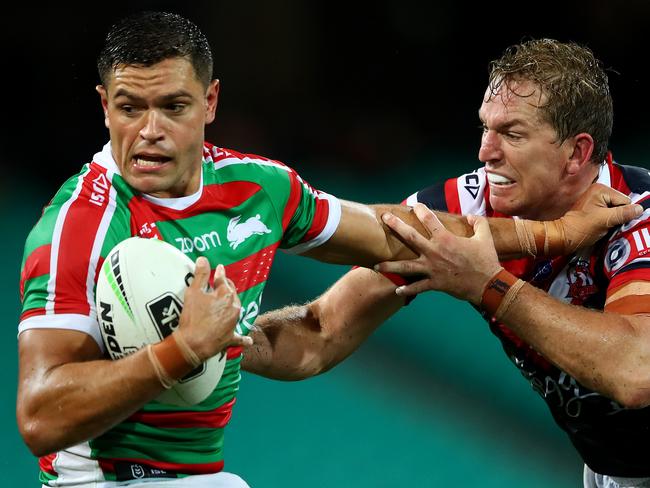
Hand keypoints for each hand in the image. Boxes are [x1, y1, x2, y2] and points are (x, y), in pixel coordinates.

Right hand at [176, 257, 250, 360]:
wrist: (194, 343)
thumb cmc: (193, 317)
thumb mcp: (193, 292)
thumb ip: (200, 275)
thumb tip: (203, 259)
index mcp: (225, 294)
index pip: (223, 280)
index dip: (220, 273)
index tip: (219, 268)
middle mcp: (234, 307)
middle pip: (232, 293)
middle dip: (227, 287)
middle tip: (222, 283)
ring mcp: (234, 322)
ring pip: (236, 309)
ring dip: (232, 304)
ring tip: (227, 300)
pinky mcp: (231, 337)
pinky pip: (239, 337)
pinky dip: (243, 339)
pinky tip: (249, 340)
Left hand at [374, 203, 501, 304]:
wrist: (488, 285)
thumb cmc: (486, 260)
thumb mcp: (485, 237)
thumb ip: (478, 223)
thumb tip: (470, 216)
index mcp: (445, 239)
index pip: (429, 220)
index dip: (421, 210)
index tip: (415, 205)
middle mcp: (434, 252)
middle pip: (410, 236)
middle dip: (395, 226)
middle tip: (384, 218)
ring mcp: (432, 269)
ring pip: (405, 266)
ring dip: (389, 266)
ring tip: (375, 265)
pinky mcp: (434, 283)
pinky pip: (417, 287)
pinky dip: (407, 290)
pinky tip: (397, 290)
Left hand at [559, 183, 642, 252]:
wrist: (564, 236)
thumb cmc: (581, 228)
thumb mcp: (605, 220)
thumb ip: (623, 213)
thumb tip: (639, 209)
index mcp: (601, 189)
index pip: (625, 201)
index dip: (622, 213)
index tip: (612, 222)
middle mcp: (598, 190)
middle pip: (621, 205)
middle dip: (617, 216)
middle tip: (607, 224)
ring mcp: (595, 199)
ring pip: (616, 210)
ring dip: (613, 219)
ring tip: (602, 225)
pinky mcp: (593, 207)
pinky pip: (609, 213)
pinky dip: (608, 220)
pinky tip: (600, 225)